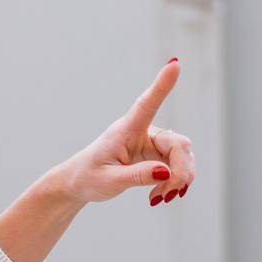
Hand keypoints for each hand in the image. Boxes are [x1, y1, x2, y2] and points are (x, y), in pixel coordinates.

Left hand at [45, 58, 196, 207]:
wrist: (78, 184)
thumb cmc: (87, 178)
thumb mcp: (108, 181)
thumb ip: (136, 177)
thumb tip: (165, 172)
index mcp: (126, 130)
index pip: (147, 104)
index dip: (162, 85)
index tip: (174, 63)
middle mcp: (143, 131)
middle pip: (178, 145)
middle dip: (181, 170)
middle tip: (169, 193)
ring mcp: (152, 143)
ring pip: (182, 156)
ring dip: (178, 179)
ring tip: (159, 197)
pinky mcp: (156, 155)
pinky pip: (176, 167)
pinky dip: (173, 183)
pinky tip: (159, 196)